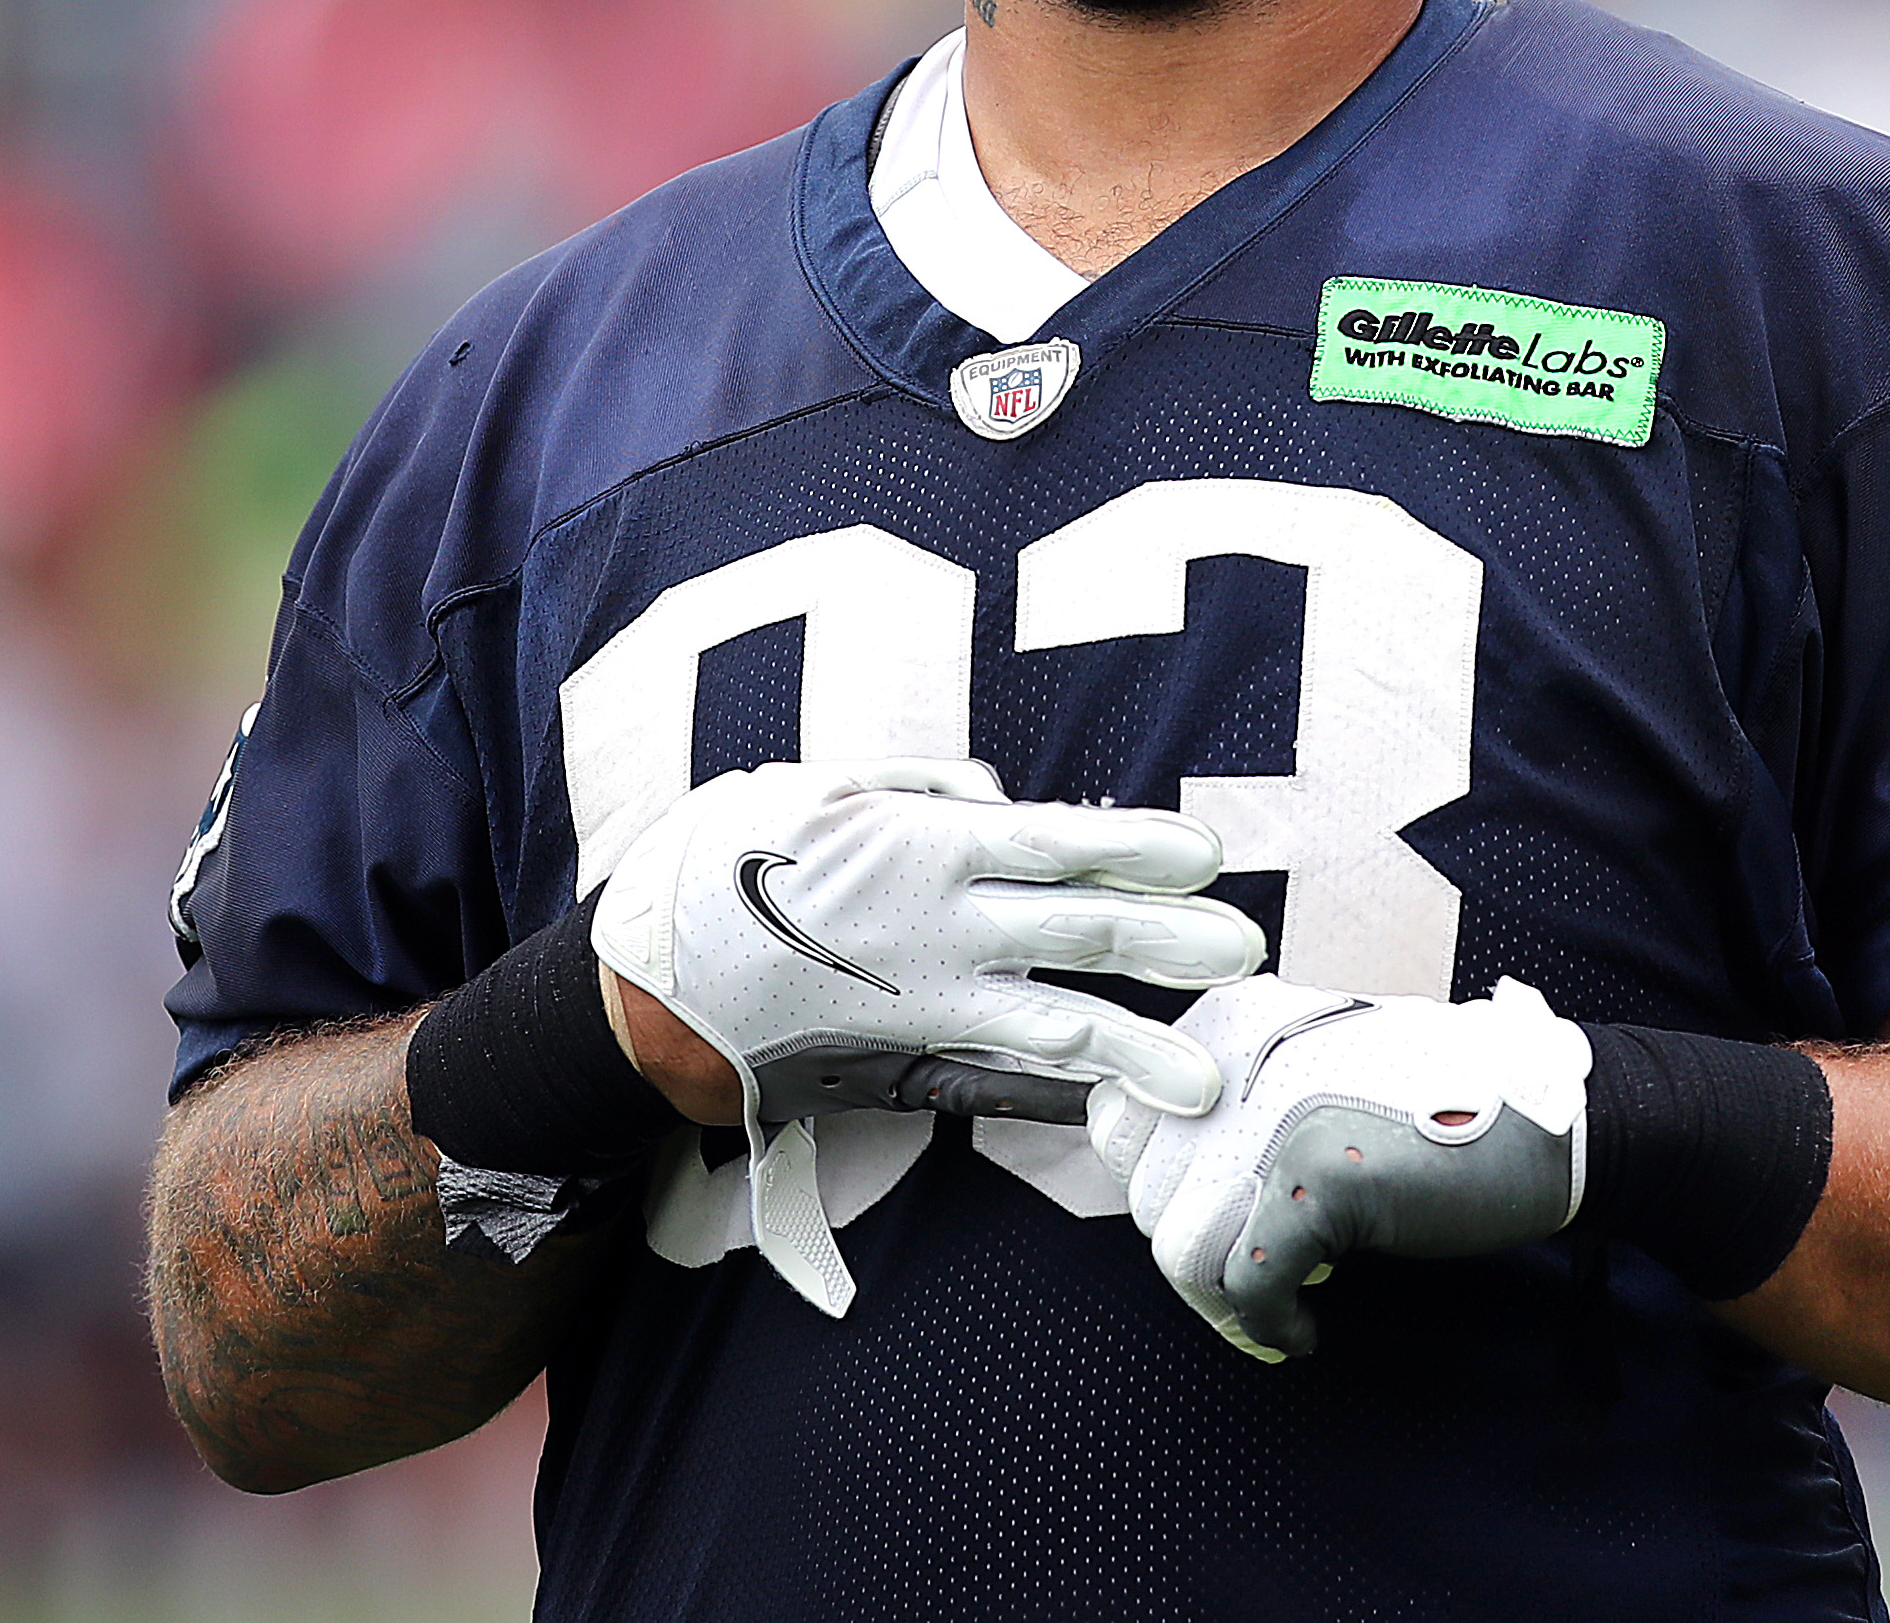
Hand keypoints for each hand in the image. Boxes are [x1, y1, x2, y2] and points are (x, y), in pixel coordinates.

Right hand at [590, 757, 1266, 1314]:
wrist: (640, 983)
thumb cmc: (725, 866)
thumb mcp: (813, 786)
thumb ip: (917, 782)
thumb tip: (997, 791)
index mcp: (922, 840)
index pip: (1056, 838)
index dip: (1136, 845)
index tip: (1207, 856)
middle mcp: (940, 919)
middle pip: (1079, 924)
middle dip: (1169, 938)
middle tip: (1249, 949)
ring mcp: (927, 996)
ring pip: (1055, 1014)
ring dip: (1140, 1040)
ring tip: (1208, 1072)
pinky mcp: (905, 1055)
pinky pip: (1001, 1069)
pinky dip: (1065, 1087)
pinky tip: (1119, 1108)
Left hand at [1090, 975, 1591, 1361]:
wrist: (1552, 1117)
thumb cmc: (1439, 1103)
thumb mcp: (1319, 1064)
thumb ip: (1240, 1096)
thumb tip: (1156, 1176)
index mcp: (1229, 1021)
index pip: (1120, 1125)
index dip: (1161, 1195)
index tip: (1212, 1230)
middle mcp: (1236, 1056)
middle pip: (1146, 1194)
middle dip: (1196, 1254)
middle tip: (1257, 1280)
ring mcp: (1274, 1114)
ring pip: (1181, 1247)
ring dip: (1228, 1300)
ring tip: (1282, 1305)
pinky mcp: (1316, 1176)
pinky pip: (1248, 1285)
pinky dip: (1273, 1325)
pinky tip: (1309, 1328)